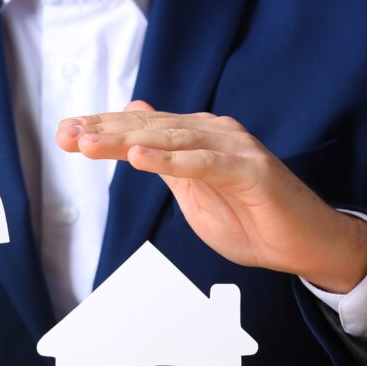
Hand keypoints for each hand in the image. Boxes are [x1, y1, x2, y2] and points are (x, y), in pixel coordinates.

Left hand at [56, 101, 366, 293]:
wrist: (303, 246)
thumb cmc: (249, 219)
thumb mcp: (191, 190)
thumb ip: (162, 156)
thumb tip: (134, 119)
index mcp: (195, 137)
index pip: (141, 127)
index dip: (102, 128)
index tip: (64, 133)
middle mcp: (212, 133)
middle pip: (149, 128)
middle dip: (104, 130)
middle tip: (67, 134)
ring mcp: (233, 148)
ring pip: (170, 140)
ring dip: (127, 141)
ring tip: (90, 144)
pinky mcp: (250, 170)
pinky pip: (204, 163)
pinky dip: (170, 160)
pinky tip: (140, 158)